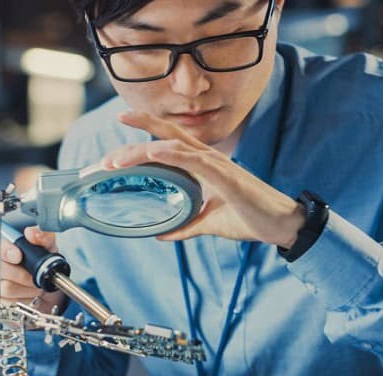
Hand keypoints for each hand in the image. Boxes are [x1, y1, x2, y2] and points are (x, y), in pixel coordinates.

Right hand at [0, 226, 66, 313]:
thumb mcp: (42, 242)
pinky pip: (6, 302)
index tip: (18, 256)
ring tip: (33, 283)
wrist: (37, 279)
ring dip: (25, 287)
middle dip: (21, 273)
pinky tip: (26, 292)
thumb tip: (32, 233)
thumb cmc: (34, 257)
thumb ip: (40, 234)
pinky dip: (21, 299)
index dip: (3, 250)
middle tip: (33, 273)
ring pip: (3, 287)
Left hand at [100, 111, 304, 247]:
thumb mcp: (208, 223)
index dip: (141, 134)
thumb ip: (185, 225)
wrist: (280, 225)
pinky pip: (193, 158)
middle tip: (102, 159)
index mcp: (201, 164)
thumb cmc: (249, 217)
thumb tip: (161, 234)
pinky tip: (151, 152)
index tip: (114, 139)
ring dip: (139, 151)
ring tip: (114, 162)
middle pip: (163, 134)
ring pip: (170, 145)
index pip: (165, 142)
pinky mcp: (224, 174)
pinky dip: (170, 153)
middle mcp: (205, 157)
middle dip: (131, 138)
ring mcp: (215, 163)